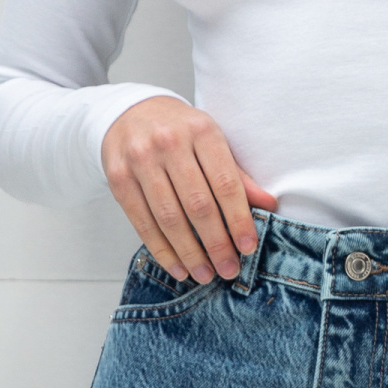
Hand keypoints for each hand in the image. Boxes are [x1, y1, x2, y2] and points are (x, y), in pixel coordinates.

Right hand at [101, 96, 275, 282]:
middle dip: (216, 244)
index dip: (239, 220)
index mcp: (201, 131)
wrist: (129, 112)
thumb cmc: (179, 131)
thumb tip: (269, 205)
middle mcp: (169, 143)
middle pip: (198, 204)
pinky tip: (178, 267)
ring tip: (205, 274)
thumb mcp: (211, 141)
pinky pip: (142, 222)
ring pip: (169, 217)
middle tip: (229, 269)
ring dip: (189, 253)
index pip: (226, 183)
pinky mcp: (118, 178)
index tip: (248, 248)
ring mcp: (140, 160)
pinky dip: (162, 250)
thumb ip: (237, 174)